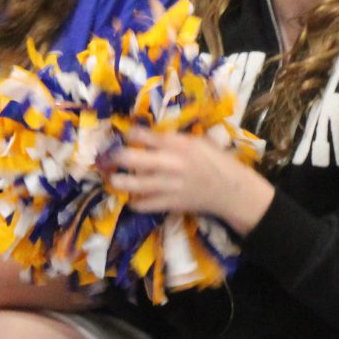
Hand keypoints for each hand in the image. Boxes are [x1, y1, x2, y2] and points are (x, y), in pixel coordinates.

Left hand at [109, 127, 273, 230]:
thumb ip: (172, 139)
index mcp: (178, 144)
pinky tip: (131, 198)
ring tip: (113, 179)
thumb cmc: (215, 161)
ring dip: (118, 181)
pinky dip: (134, 202)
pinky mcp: (171, 203)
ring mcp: (169, 185)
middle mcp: (171, 164)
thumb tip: (147, 135)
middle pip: (132, 159)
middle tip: (107, 157)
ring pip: (134, 184)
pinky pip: (145, 204)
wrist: (231, 190)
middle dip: (115, 157)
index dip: (128, 135)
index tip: (123, 135)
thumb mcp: (197, 141)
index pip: (143, 136)